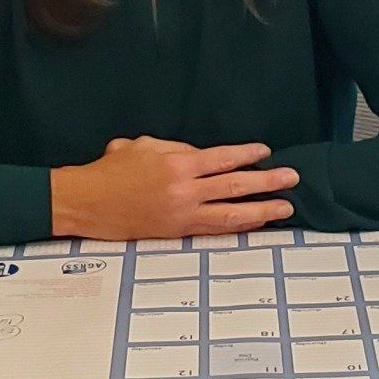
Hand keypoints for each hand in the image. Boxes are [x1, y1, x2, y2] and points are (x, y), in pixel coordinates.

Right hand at [49, 138, 297, 241]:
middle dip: (267, 182)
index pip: (221, 158)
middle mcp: (185, 190)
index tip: (266, 152)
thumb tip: (202, 158)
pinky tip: (253, 224)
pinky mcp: (177, 232)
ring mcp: (182, 215)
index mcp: (177, 163)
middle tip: (291, 178)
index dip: (246, 155)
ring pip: (231, 215)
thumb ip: (175, 148)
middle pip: (235, 186)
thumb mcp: (143, 145)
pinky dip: (237, 226)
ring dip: (261, 211)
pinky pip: (214, 229)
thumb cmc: (111, 169)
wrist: (86, 203)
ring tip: (284, 208)